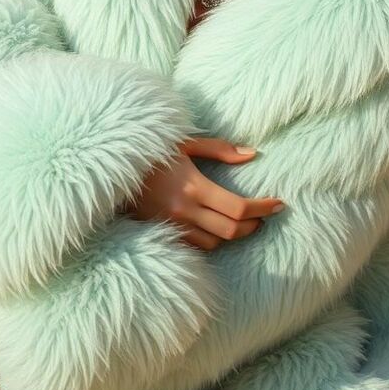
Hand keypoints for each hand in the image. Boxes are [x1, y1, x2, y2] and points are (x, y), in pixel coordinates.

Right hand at [123, 136, 284, 250]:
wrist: (110, 167)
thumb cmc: (151, 152)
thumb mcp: (185, 144)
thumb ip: (220, 150)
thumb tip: (252, 154)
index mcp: (193, 187)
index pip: (238, 209)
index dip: (263, 209)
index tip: (278, 204)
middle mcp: (184, 210)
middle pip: (231, 231)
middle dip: (254, 225)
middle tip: (264, 215)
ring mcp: (172, 225)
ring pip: (215, 243)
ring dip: (233, 234)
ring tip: (243, 221)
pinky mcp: (161, 232)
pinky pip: (195, 245)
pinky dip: (211, 240)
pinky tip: (216, 228)